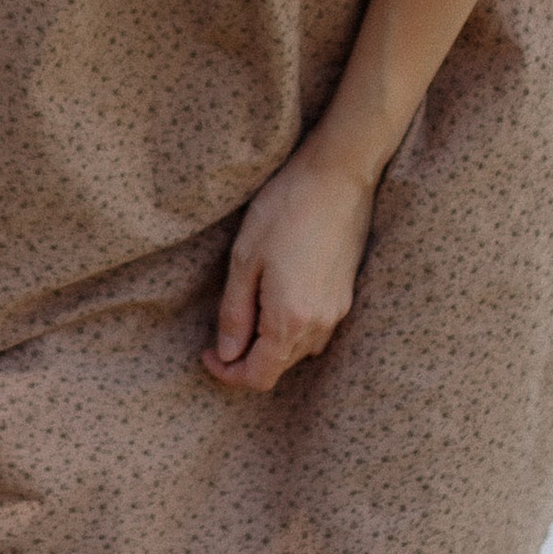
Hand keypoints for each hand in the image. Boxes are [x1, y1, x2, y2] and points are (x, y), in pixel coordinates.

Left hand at [202, 139, 377, 394]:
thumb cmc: (284, 211)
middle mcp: (319, 325)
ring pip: (298, 351)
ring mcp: (337, 312)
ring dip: (269, 345)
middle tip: (220, 334)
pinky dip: (290, 330)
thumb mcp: (244, 261)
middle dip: (246, 360)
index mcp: (290, 320)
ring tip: (247, 313)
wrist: (338, 177)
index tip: (207, 354)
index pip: (258, 376)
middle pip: (279, 368)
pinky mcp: (345, 296)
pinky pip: (315, 331)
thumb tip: (226, 353)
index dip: (228, 374)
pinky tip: (275, 302)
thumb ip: (234, 314)